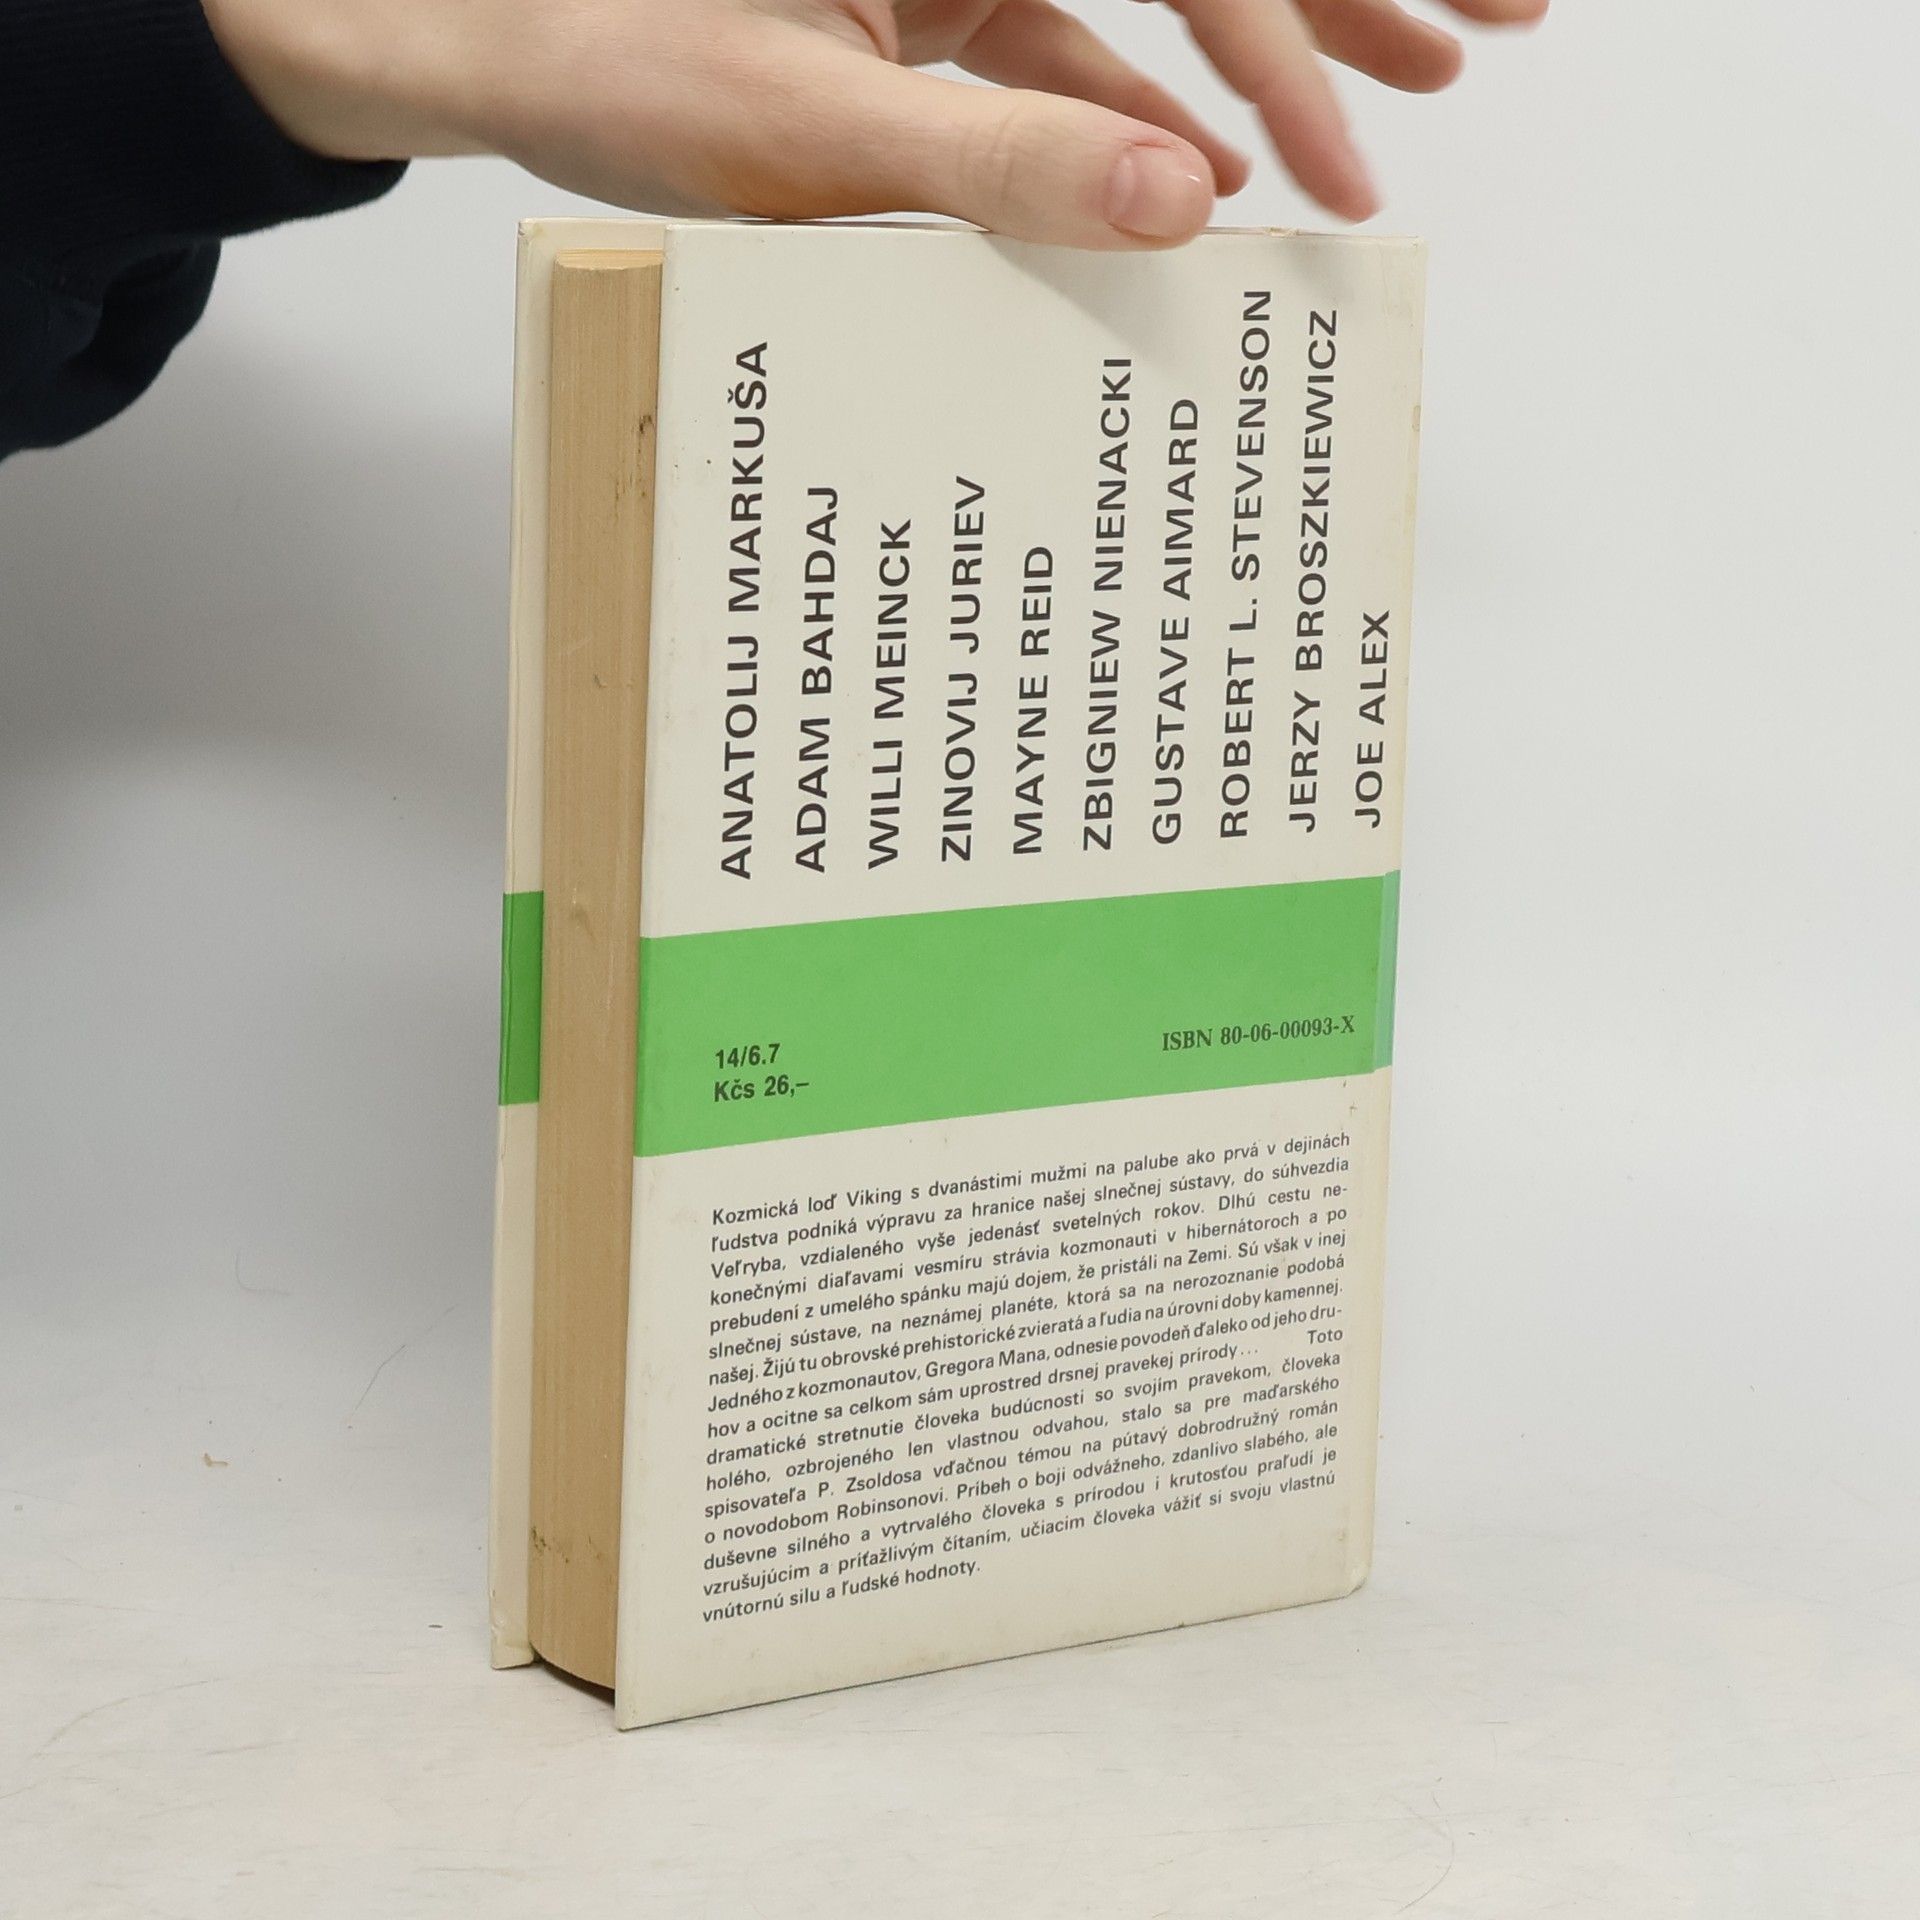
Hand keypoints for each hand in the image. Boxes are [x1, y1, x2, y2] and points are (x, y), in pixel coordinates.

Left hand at [203, 0, 1545, 248]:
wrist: (491, 53)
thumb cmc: (610, 61)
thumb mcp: (808, 127)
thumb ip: (996, 165)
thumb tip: (1187, 205)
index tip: (1477, 22)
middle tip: (1506, 20)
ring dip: (1271, 50)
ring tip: (1397, 101)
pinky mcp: (928, 17)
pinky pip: (1068, 58)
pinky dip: (1141, 119)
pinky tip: (1209, 178)